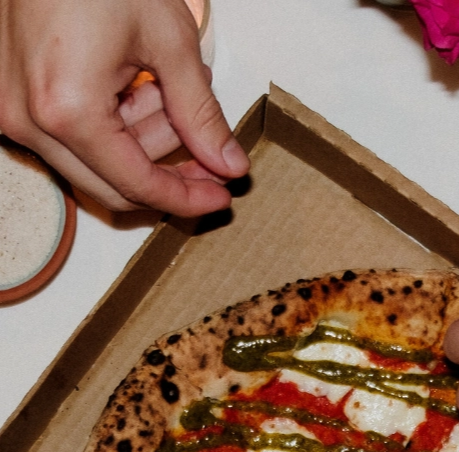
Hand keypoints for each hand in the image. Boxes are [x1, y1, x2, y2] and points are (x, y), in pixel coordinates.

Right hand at [0, 0, 247, 214]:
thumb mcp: (167, 38)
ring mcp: (12, 111)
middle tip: (209, 154)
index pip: (137, 186)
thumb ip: (200, 112)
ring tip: (171, 91)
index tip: (220, 195)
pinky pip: (68, 137)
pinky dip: (112, 124)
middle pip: (113, 187)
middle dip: (167, 174)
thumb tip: (228, 164)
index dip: (186, 197)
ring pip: (93, 163)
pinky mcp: (10, 98)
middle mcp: (28, 120)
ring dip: (141, 140)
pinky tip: (140, 87)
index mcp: (66, 110)